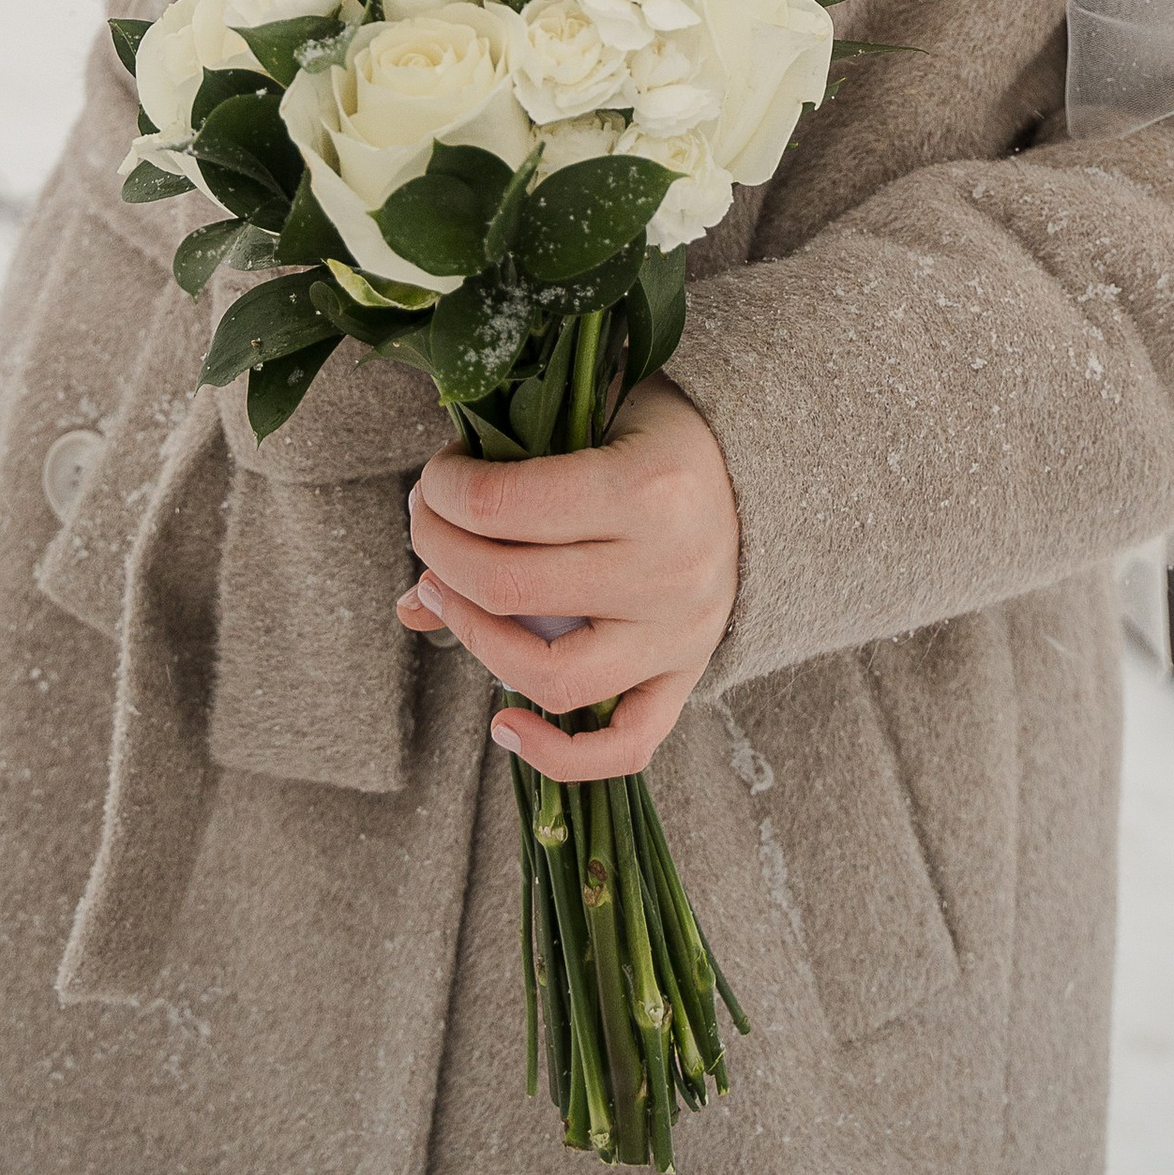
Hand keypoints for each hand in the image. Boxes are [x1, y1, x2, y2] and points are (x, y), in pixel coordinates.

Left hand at [397, 377, 739, 781]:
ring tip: (444, 598)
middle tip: (426, 526)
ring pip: (552, 675)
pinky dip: (558, 756)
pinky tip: (503, 725)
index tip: (438, 477)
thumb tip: (412, 594)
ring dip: (474, 639)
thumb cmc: (658, 435)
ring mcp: (680, 635)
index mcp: (644, 487)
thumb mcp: (592, 419)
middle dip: (439, 552)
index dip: (445, 492)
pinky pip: (624, 747)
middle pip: (510, 586)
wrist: (760, 473)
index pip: (503, 505)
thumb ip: (510, 483)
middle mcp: (666, 570)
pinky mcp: (686, 678)